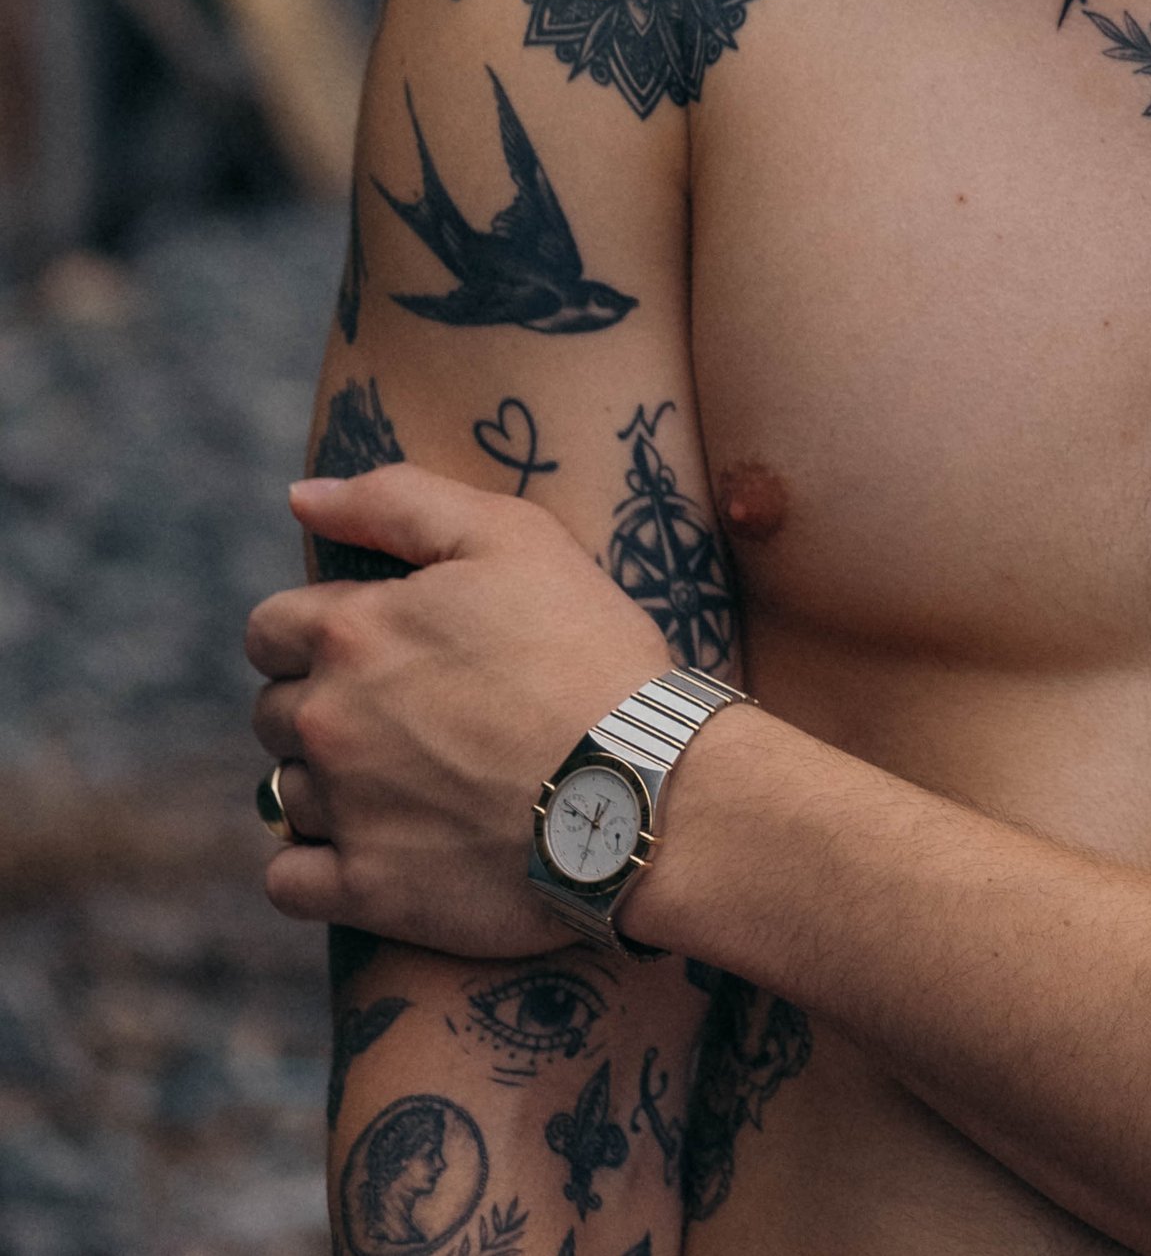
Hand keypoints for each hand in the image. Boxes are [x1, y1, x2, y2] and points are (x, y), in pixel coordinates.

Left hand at [245, 466, 671, 954]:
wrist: (641, 788)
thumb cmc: (586, 649)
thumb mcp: (513, 535)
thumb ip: (397, 500)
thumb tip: (302, 497)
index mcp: (352, 632)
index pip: (270, 627)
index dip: (313, 629)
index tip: (372, 643)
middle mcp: (329, 721)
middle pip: (271, 711)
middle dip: (321, 704)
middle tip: (404, 711)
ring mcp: (343, 812)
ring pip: (282, 792)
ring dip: (326, 782)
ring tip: (410, 777)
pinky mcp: (366, 890)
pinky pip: (288, 880)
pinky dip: (315, 865)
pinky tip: (375, 844)